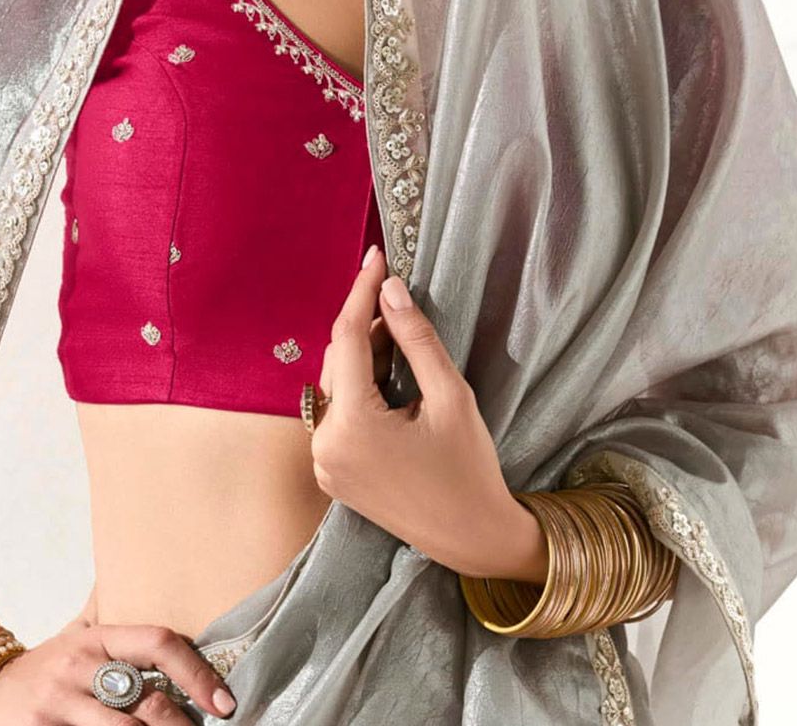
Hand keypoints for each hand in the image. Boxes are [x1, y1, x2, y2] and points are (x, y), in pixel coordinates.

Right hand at [0, 609, 237, 723]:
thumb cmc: (45, 668)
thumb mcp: (77, 634)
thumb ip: (112, 610)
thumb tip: (152, 563)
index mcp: (96, 639)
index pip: (158, 644)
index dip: (197, 673)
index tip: (224, 702)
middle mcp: (78, 670)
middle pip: (147, 703)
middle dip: (182, 725)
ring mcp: (58, 707)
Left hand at [313, 246, 533, 581]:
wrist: (472, 539)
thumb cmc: (469, 468)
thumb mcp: (451, 396)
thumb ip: (416, 339)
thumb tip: (391, 289)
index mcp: (353, 426)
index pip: (346, 337)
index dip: (361, 292)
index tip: (376, 257)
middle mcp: (325, 445)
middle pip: (338, 360)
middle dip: (366, 327)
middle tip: (402, 307)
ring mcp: (324, 463)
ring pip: (336, 385)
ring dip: (363, 358)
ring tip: (401, 343)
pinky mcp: (331, 474)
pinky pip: (338, 414)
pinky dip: (359, 389)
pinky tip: (390, 380)